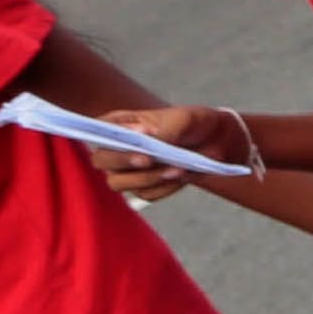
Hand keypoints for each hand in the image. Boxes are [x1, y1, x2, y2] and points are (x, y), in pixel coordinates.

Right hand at [92, 102, 253, 202]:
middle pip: (101, 161)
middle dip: (123, 161)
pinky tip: (183, 175)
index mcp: (119, 124)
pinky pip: (147, 194)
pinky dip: (166, 187)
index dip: (110, 135)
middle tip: (148, 159)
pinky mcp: (144, 187)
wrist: (213, 141)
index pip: (99, 129)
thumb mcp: (184, 119)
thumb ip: (165, 129)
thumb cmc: (192, 122)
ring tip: (178, 168)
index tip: (139, 134)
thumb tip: (148, 140)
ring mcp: (127, 172)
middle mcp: (116, 149)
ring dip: (149, 177)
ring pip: (120, 183)